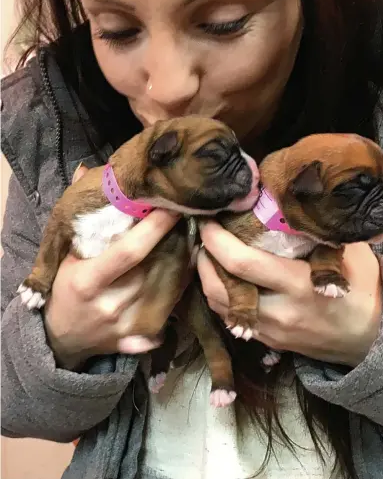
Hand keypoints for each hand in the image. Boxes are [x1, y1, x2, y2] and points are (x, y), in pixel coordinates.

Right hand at [43, 164, 180, 369]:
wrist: (63, 339)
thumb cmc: (66, 290)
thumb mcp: (65, 256)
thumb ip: (80, 216)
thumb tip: (85, 171)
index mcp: (87, 282)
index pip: (128, 251)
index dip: (153, 227)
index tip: (171, 205)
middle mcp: (111, 304)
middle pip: (154, 267)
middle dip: (174, 239)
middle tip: (189, 215)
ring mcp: (128, 324)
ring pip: (169, 288)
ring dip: (184, 260)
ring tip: (192, 236)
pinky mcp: (141, 338)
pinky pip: (172, 310)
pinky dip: (182, 288)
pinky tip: (188, 269)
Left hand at [197, 221, 382, 366]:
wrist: (374, 338)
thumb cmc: (363, 289)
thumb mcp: (349, 252)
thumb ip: (318, 231)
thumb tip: (288, 203)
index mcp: (298, 286)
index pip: (242, 263)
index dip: (217, 240)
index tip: (208, 221)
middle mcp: (279, 312)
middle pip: (220, 290)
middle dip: (203, 259)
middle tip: (204, 237)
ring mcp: (271, 332)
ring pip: (221, 307)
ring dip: (208, 279)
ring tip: (210, 255)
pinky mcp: (268, 342)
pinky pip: (232, 319)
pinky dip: (222, 297)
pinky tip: (226, 279)